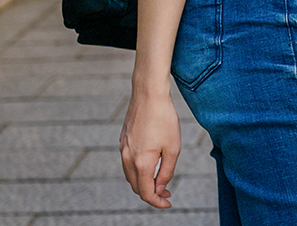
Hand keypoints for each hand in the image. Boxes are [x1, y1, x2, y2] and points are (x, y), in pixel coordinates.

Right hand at [120, 87, 180, 207]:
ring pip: (130, 175)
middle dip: (151, 193)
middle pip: (136, 187)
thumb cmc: (164, 119)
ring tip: (160, 179)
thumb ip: (166, 171)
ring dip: (144, 182)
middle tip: (167, 192)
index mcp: (141, 163)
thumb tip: (160, 188)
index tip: (169, 202)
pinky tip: (151, 163)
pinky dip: (138, 170)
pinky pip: (127, 163)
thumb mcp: (173, 148)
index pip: (146, 193)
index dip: (157, 202)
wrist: (148, 94)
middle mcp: (127, 158)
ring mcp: (122, 149)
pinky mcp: (122, 140)